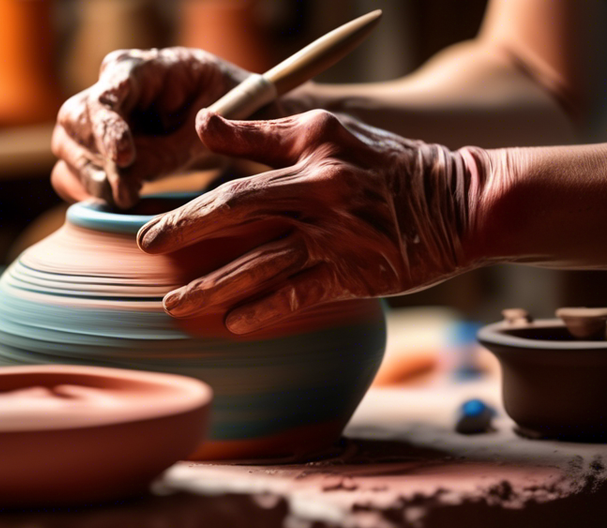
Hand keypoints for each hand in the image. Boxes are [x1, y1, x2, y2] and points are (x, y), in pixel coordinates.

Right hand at [51, 47, 253, 208]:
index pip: (107, 95)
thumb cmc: (227, 107)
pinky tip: (116, 197)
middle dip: (97, 159)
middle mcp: (109, 90)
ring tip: (131, 194)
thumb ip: (172, 152)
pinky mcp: (92, 150)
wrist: (233, 114)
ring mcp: (96, 120)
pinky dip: (86, 191)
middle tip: (129, 190)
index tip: (125, 159)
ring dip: (94, 180)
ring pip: (67, 149)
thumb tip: (125, 180)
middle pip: (74, 120)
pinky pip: (68, 173)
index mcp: (140, 69)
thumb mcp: (214, 129)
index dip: (108, 129)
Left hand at [137, 109, 488, 333]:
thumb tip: (203, 124)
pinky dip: (263, 310)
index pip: (237, 166)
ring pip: (259, 262)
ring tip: (174, 304)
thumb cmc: (388, 165)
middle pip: (236, 209)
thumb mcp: (331, 132)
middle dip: (184, 230)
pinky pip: (297, 294)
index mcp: (310, 149)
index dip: (191, 188)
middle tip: (146, 249)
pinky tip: (233, 324)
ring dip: (212, 286)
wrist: (460, 202)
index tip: (152, 215)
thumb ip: (266, 131)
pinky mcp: (352, 273)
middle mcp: (317, 189)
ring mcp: (334, 235)